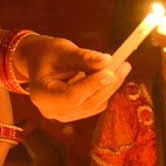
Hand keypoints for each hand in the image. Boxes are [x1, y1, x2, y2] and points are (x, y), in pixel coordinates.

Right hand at [15, 36, 129, 121]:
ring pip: (94, 104)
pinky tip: (111, 73)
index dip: (92, 85)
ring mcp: (64, 115)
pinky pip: (97, 104)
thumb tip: (107, 61)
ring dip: (110, 86)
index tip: (110, 71)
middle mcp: (51, 111)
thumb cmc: (49, 53)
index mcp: (42, 95)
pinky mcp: (76, 113)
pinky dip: (106, 89)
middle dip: (107, 85)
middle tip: (124, 65)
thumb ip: (84, 57)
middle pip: (86, 103)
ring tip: (122, 66)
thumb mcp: (63, 51)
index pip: (70, 96)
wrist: (41, 62)